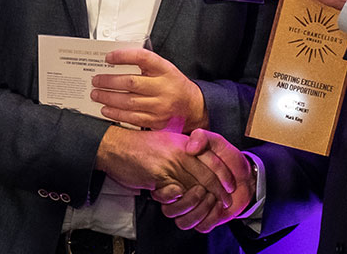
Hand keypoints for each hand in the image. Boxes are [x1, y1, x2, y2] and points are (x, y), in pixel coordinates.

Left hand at [91, 48, 207, 131]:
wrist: (191, 106)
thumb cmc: (173, 84)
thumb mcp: (164, 68)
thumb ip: (145, 64)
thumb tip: (116, 62)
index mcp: (165, 70)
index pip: (143, 58)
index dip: (123, 56)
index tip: (108, 57)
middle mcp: (164, 88)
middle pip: (131, 83)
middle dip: (109, 82)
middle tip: (96, 80)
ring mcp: (160, 106)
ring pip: (128, 103)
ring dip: (108, 98)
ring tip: (96, 94)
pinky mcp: (156, 121)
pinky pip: (132, 119)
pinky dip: (116, 114)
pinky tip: (106, 109)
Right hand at [95, 125, 232, 207]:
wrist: (116, 146)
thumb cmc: (140, 145)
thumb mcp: (167, 141)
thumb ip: (183, 149)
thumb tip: (198, 159)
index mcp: (184, 142)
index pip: (212, 158)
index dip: (224, 173)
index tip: (230, 185)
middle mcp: (180, 152)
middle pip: (207, 174)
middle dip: (219, 190)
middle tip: (226, 200)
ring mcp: (170, 164)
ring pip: (194, 185)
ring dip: (204, 199)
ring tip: (210, 206)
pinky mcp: (158, 176)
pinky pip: (176, 192)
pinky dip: (183, 200)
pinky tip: (187, 203)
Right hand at [153, 129, 254, 232]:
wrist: (248, 175)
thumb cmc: (229, 158)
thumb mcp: (216, 142)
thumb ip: (202, 138)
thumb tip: (190, 148)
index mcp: (177, 174)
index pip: (167, 189)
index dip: (178, 188)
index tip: (195, 180)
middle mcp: (181, 193)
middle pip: (172, 209)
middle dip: (192, 199)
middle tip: (206, 190)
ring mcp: (191, 208)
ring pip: (183, 222)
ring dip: (200, 210)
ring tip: (213, 198)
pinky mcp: (204, 219)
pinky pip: (200, 227)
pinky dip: (211, 218)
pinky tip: (219, 206)